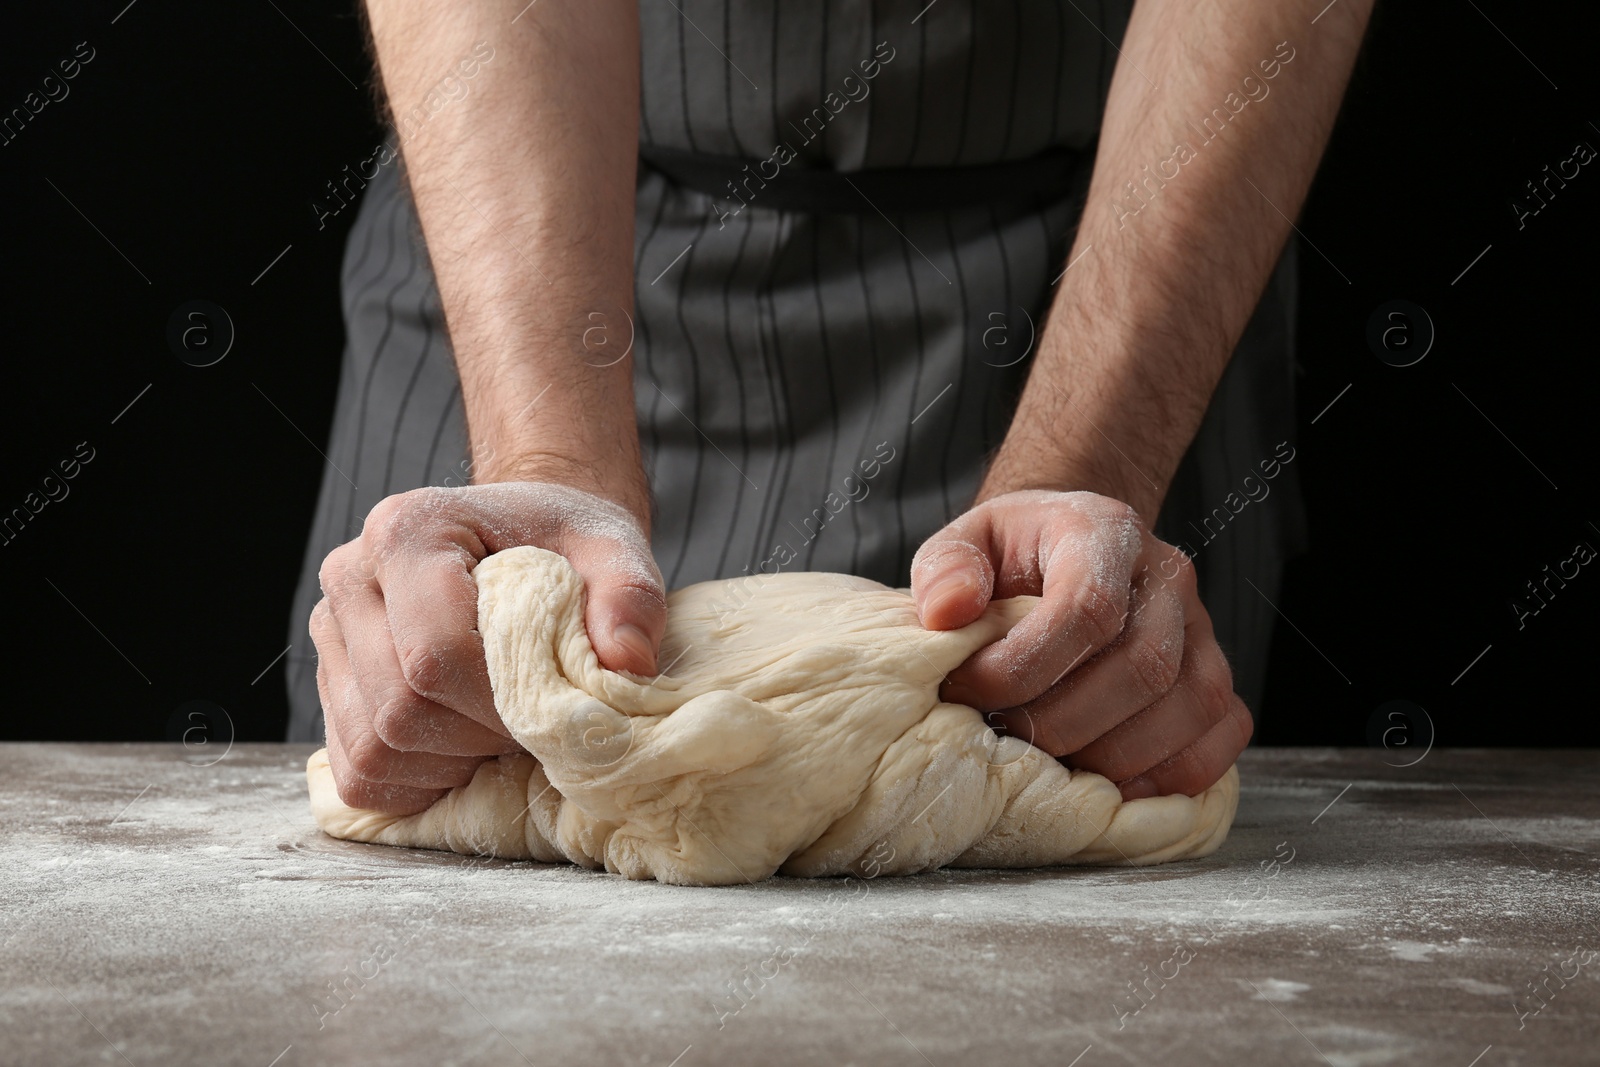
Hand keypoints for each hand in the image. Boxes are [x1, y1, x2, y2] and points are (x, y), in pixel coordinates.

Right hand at [312, 482, 664, 813]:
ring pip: (374, 749)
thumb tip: (626, 665)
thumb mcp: (616, 551)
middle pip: (400, 709)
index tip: (554, 702)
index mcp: (409, 531)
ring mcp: (330, 634)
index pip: (435, 655)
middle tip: (534, 720)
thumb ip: (630, 598)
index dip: (503, 704)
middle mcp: (351, 577)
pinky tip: (464, 748)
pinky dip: (417, 781)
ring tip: (501, 726)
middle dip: (481, 737)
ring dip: (452, 763)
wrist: (524, 538)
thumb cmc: (564, 545)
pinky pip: (358, 772)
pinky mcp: (331, 684)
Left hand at [910, 490, 1250, 799]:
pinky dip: (1175, 774)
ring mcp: (1203, 627)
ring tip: (1050, 766)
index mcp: (1104, 532)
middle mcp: (1167, 577)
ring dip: (1114, 757)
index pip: (1088, 608)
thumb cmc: (1012, 555)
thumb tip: (946, 614)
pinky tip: (1114, 788)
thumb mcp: (965, 541)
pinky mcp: (1216, 672)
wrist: (1068, 548)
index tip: (969, 692)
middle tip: (1005, 739)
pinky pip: (1227, 731)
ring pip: (1191, 706)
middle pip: (1144, 667)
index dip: (1025, 667)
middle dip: (1063, 723)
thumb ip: (945, 569)